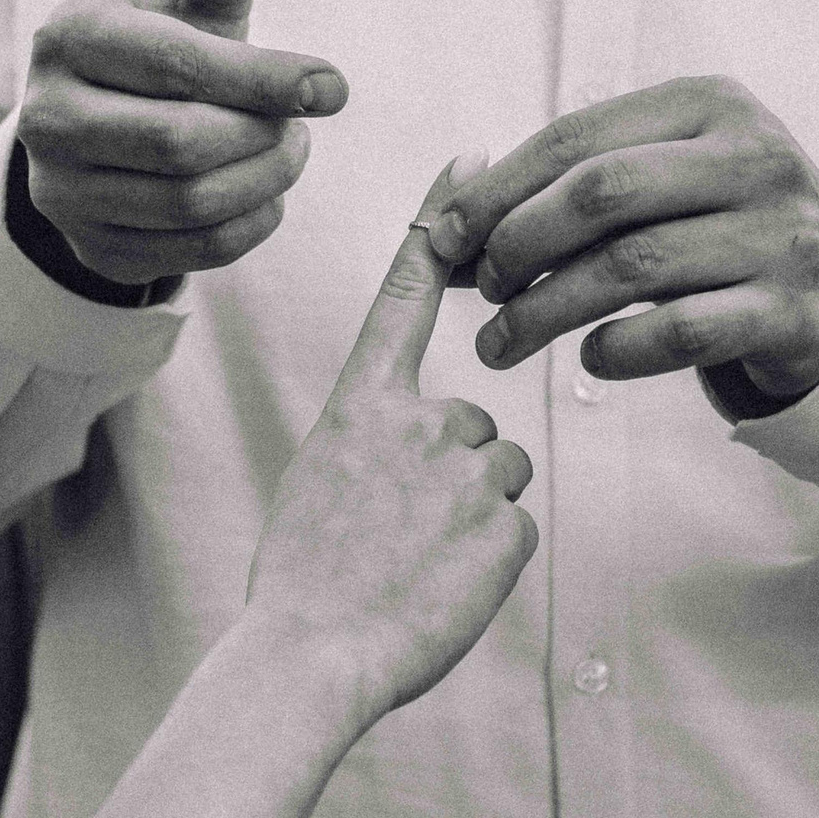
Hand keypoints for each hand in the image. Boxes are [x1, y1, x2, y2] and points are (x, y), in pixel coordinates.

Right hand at [18, 0, 348, 285]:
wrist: (104, 122)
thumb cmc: (165, 43)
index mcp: (70, 35)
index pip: (176, 65)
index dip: (264, 78)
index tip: (331, 87)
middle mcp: (46, 116)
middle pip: (181, 143)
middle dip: (263, 134)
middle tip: (302, 124)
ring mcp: (60, 192)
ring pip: (190, 204)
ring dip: (267, 180)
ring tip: (288, 150)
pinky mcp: (92, 248)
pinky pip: (196, 253)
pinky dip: (252, 223)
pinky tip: (264, 192)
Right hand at [245, 158, 538, 723]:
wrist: (310, 656)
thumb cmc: (304, 582)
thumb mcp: (319, 483)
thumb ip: (375, 448)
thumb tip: (421, 455)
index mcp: (358, 404)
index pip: (402, 294)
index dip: (439, 222)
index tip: (472, 161)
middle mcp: (418, 419)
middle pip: (472, 426)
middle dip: (452, 478)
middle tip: (399, 538)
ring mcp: (465, 468)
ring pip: (498, 478)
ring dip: (472, 520)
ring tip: (417, 567)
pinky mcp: (505, 522)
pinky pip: (514, 531)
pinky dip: (486, 564)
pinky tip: (441, 590)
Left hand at [427, 75, 818, 399]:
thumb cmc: (720, 227)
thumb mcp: (664, 178)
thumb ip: (572, 188)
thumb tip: (449, 220)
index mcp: (709, 104)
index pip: (577, 138)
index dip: (497, 191)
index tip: (442, 237)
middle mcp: (754, 157)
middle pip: (603, 194)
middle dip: (520, 243)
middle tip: (482, 289)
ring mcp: (782, 234)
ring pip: (634, 266)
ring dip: (547, 311)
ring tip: (502, 342)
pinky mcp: (794, 310)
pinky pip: (682, 332)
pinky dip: (618, 350)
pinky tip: (590, 358)